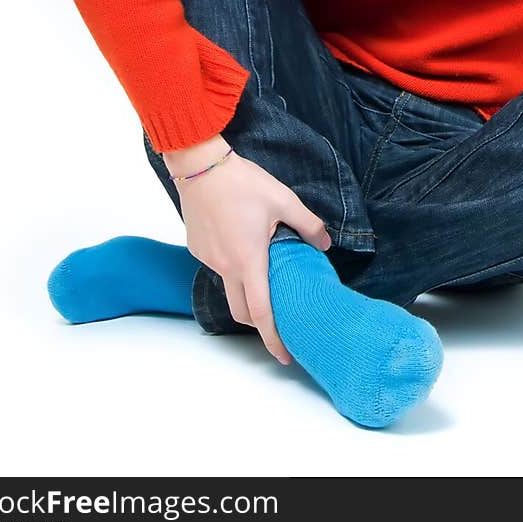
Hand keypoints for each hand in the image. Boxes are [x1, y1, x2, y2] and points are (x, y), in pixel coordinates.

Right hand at [165, 136, 331, 362]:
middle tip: (279, 316)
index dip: (273, 338)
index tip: (284, 356)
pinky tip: (242, 242)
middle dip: (259, 321)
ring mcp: (208, 258)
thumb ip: (308, 225)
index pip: (261, 312)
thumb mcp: (283, 200)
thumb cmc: (242, 182)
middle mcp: (225, 266)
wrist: (200, 165)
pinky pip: (218, 266)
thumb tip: (325, 245)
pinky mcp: (197, 248)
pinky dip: (232, 266)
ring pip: (229, 286)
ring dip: (246, 289)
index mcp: (248, 260)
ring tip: (264, 270)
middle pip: (241, 310)